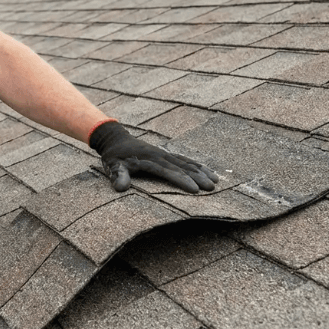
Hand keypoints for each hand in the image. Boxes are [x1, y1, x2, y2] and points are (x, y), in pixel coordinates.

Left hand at [89, 120, 218, 192]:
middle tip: (211, 188)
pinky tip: (209, 171)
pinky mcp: (167, 155)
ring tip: (216, 181)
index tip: (194, 189)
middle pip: (181, 167)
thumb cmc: (114, 157)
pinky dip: (197, 166)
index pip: (167, 171)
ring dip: (201, 171)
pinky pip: (185, 160)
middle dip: (197, 177)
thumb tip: (120, 188)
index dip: (181, 180)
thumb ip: (118, 176)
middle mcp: (160, 155)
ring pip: (186, 163)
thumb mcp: (113, 166)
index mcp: (148, 159)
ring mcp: (165, 154)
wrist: (116, 140)